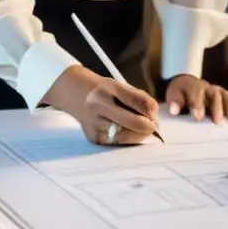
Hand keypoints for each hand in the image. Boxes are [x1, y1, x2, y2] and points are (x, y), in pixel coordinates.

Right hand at [43, 66, 158, 146]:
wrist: (73, 93)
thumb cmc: (101, 89)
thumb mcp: (119, 86)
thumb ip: (138, 98)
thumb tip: (154, 115)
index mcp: (107, 88)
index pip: (137, 101)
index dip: (151, 110)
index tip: (154, 115)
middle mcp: (98, 106)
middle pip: (133, 122)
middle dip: (148, 126)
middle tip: (153, 127)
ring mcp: (94, 123)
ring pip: (126, 135)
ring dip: (139, 134)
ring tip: (142, 130)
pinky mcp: (93, 137)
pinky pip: (117, 142)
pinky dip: (127, 139)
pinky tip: (128, 133)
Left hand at [164, 74, 227, 122]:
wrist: (187, 84)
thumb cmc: (180, 93)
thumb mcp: (173, 94)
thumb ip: (174, 101)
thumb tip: (174, 110)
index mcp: (195, 86)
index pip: (197, 93)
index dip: (198, 104)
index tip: (198, 117)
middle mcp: (209, 88)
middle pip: (215, 94)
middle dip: (217, 108)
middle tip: (217, 121)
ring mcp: (218, 92)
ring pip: (226, 96)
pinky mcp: (225, 98)